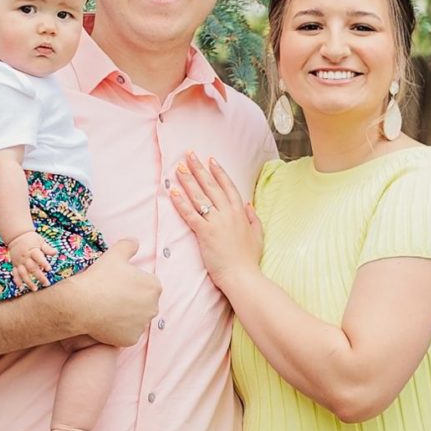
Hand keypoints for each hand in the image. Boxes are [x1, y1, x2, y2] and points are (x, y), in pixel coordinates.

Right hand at [9, 228, 54, 292]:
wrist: (16, 236)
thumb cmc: (31, 239)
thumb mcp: (40, 241)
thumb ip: (47, 248)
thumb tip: (55, 252)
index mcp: (32, 251)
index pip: (38, 257)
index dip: (43, 263)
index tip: (49, 269)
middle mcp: (25, 258)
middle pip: (32, 268)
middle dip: (39, 276)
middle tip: (47, 283)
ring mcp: (19, 262)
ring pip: (23, 273)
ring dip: (28, 282)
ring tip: (35, 289)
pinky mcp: (15, 265)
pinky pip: (15, 274)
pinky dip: (17, 281)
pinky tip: (21, 288)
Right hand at [75, 240, 160, 346]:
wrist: (81, 304)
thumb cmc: (99, 278)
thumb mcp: (114, 254)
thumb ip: (129, 245)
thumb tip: (135, 242)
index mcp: (154, 286)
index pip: (146, 285)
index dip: (131, 283)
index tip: (117, 284)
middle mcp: (153, 307)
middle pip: (143, 303)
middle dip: (131, 301)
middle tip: (111, 297)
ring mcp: (142, 325)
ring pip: (135, 319)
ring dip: (126, 316)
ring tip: (107, 309)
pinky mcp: (131, 339)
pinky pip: (127, 334)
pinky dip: (119, 330)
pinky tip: (106, 322)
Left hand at [167, 152, 261, 290]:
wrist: (242, 276)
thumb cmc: (249, 259)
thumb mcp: (257, 235)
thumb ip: (253, 218)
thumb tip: (248, 205)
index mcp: (240, 212)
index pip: (228, 186)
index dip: (218, 172)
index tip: (211, 159)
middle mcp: (228, 213)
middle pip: (211, 186)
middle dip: (199, 169)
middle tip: (189, 155)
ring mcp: (216, 222)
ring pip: (200, 197)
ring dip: (188, 180)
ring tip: (179, 167)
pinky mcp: (205, 233)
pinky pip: (190, 214)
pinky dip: (181, 202)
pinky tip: (173, 191)